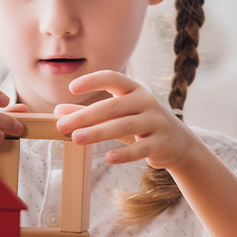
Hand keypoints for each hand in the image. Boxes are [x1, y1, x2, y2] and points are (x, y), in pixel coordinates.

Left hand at [52, 70, 203, 170]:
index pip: (113, 78)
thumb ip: (90, 113)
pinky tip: (109, 158)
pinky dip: (125, 154)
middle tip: (63, 125)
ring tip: (76, 139)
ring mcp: (155, 122)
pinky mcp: (161, 143)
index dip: (93, 81)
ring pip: (125, 126)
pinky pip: (141, 148)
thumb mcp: (117, 116)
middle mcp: (146, 101)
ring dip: (99, 132)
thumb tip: (58, 112)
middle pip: (113, 106)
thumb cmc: (141, 124)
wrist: (178, 142)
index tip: (72, 88)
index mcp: (134, 90)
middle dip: (86, 115)